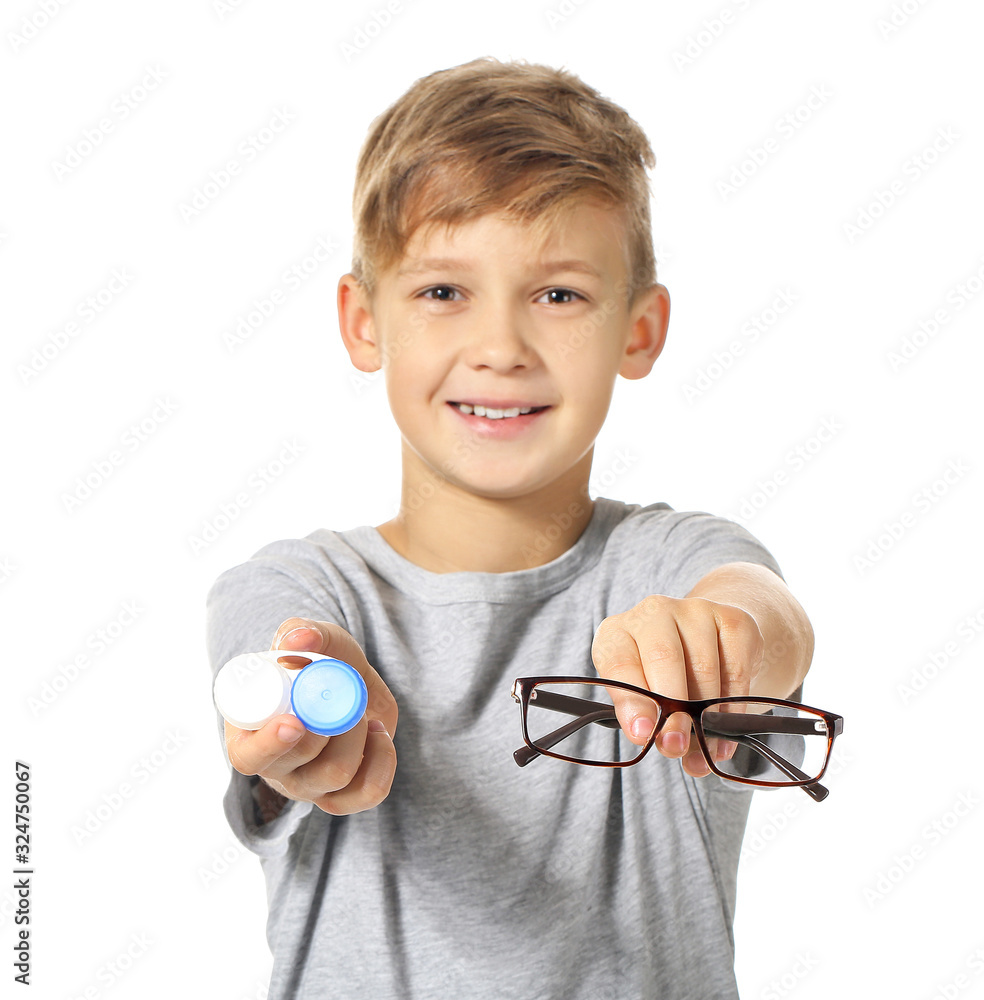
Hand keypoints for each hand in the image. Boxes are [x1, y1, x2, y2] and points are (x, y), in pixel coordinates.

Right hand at [224, 617, 397, 814]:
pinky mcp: (346, 793)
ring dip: (356, 738)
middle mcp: (277, 769)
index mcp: (249, 735)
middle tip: (342, 699)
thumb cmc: (313, 660)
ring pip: (336, 778)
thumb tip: (298, 641)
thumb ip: (301, 632)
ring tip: (360, 711)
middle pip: (301, 772)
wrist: (345, 678)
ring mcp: (311, 786)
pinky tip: (380, 733)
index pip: (247, 757)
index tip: (295, 721)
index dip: (270, 745)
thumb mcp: (308, 638)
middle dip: (329, 731)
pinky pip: (368, 794)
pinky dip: (383, 762)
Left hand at [590, 594, 763, 777]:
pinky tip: (728, 732)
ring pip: (702, 668)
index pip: (619, 664)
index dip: (631, 701)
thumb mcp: (645, 692)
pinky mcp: (732, 619)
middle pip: (662, 658)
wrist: (714, 640)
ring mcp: (694, 610)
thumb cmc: (667, 675)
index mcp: (618, 631)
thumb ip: (651, 717)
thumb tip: (671, 745)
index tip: (643, 735)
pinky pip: (734, 670)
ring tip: (705, 750)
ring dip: (705, 716)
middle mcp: (653, 612)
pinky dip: (732, 707)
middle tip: (676, 746)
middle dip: (671, 710)